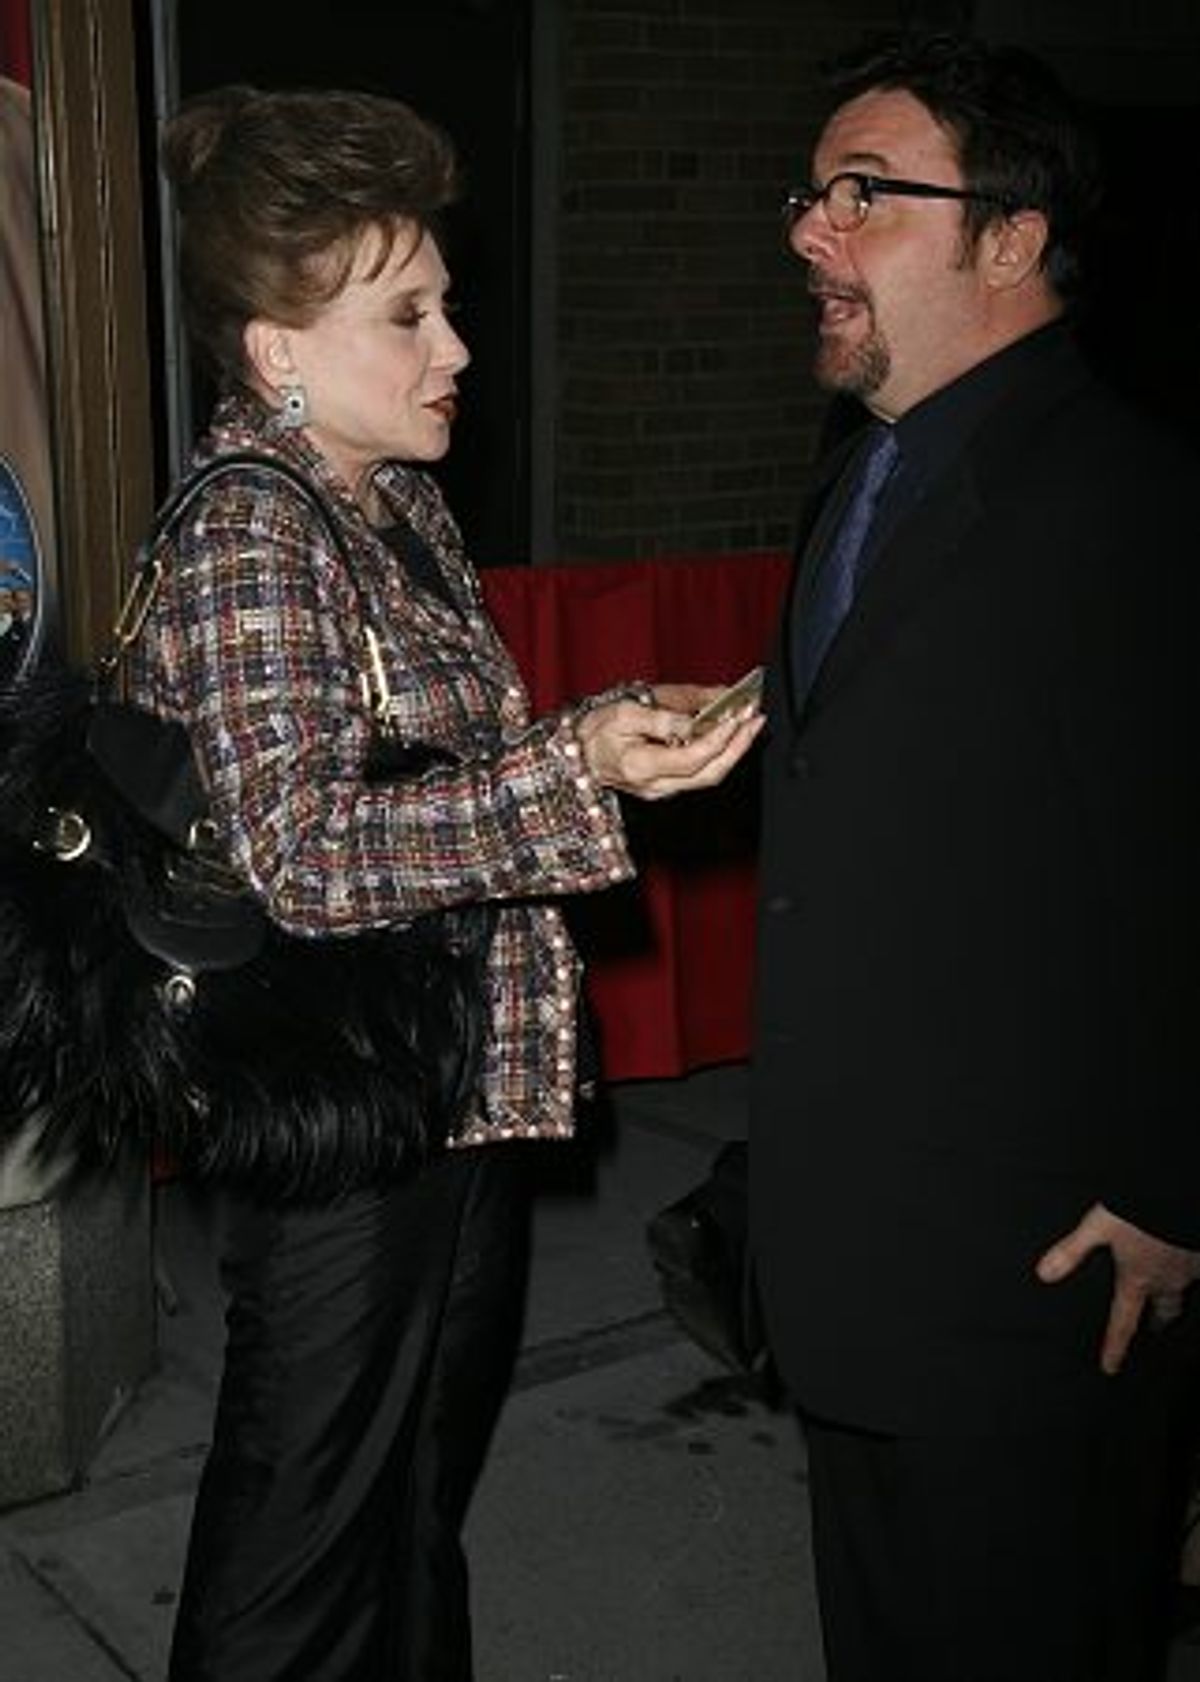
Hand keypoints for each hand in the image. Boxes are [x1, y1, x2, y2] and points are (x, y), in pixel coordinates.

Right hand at [576, 696, 762, 800]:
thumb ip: (660, 718)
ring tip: (749, 724)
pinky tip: (728, 734)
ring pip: (708, 777)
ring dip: (733, 751)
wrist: (577, 757)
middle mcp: (655, 786)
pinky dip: (719, 754)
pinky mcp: (666, 787)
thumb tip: (694, 720)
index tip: (737, 715)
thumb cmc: (595, 732)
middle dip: (738, 747)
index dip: (718, 738)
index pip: (692, 757)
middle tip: (756, 720)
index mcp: (641, 766)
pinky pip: (700, 775)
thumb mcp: (623, 713)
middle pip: (709, 774)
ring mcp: (662, 790)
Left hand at [1036, 1201, 1199, 1374]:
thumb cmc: (1138, 1211)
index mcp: (1136, 1279)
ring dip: (1177, 1295)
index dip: (1114, 1346)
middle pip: (1165, 1311)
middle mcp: (1166, 1280)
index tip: (1110, 1368)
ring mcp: (1189, 1269)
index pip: (1123, 1321)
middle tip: (1156, 1325)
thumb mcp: (1097, 1226)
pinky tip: (1188, 1262)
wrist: (1177, 1194)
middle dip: (1160, 1319)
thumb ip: (1071, 1250)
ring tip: (1172, 1295)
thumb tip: (1043, 1274)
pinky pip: (1198, 1270)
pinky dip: (1193, 1269)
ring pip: (1185, 1292)